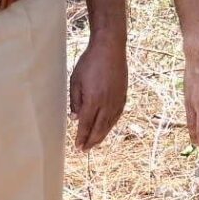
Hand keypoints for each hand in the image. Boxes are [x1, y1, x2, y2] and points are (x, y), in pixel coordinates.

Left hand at [69, 35, 127, 151]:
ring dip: (102, 135)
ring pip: (110, 123)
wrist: (110, 48)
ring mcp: (117, 99)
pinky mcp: (123, 95)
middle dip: (91, 140)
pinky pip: (117, 115)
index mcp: (93, 100)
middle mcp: (107, 103)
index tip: (77, 147)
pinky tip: (107, 128)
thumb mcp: (75, 81)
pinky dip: (111, 124)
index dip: (81, 137)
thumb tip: (75, 118)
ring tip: (95, 143)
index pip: (86, 124)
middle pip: (99, 128)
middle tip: (84, 150)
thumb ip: (75, 101)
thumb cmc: (89, 63)